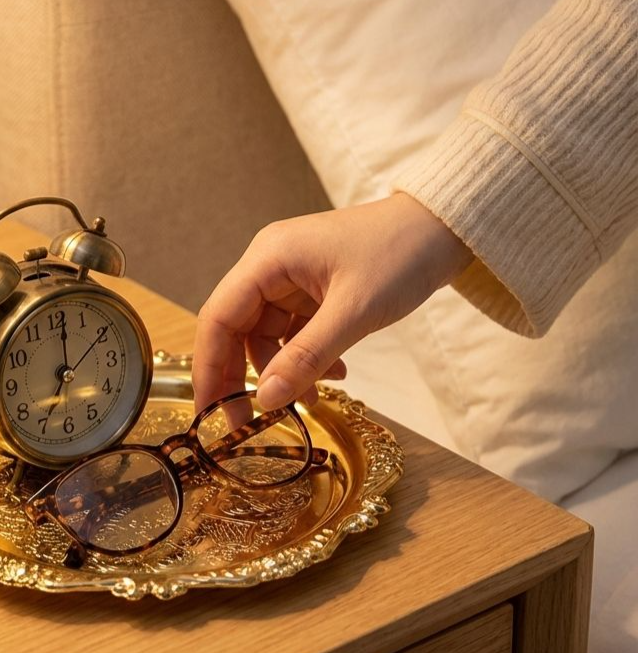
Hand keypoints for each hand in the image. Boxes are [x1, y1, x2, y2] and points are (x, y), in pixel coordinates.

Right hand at [192, 193, 472, 411]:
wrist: (444, 229)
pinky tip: (335, 373)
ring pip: (266, 337)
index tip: (210, 414)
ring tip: (312, 399)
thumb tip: (266, 401)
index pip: (218, 317)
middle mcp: (269, 266)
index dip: (209, 368)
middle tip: (248, 424)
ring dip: (284, 371)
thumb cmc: (400, 256)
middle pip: (236, 330)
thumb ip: (306, 357)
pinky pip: (293, 333)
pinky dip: (307, 358)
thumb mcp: (353, 312)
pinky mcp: (311, 290)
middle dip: (242, 378)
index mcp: (268, 259)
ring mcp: (289, 278)